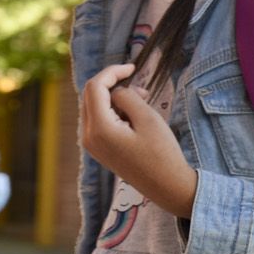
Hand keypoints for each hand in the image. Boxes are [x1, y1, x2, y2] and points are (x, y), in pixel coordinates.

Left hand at [80, 64, 197, 217]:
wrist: (166, 186)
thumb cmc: (162, 153)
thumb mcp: (148, 119)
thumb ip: (128, 97)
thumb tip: (118, 90)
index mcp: (99, 128)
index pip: (95, 87)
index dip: (112, 72)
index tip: (133, 67)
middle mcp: (87, 136)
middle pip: (89, 95)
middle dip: (112, 84)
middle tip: (140, 88)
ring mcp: (90, 144)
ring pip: (92, 106)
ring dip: (113, 97)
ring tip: (141, 102)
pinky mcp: (97, 148)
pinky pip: (97, 120)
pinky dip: (111, 110)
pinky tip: (132, 115)